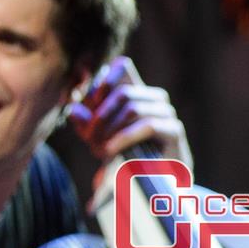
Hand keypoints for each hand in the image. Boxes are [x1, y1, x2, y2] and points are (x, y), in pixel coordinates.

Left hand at [68, 56, 191, 169]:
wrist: (153, 181)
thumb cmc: (124, 153)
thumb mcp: (97, 135)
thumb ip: (85, 121)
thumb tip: (74, 110)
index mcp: (137, 90)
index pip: (122, 66)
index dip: (102, 82)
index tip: (86, 104)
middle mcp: (155, 97)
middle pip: (122, 92)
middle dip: (100, 115)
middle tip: (87, 136)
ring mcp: (167, 112)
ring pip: (132, 108)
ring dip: (110, 128)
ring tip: (97, 148)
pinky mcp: (174, 130)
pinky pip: (147, 126)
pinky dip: (123, 138)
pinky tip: (109, 150)